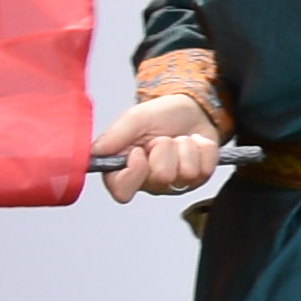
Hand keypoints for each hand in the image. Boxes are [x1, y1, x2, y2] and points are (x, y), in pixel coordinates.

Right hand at [96, 90, 220, 201]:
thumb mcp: (134, 119)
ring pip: (186, 173)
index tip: (139, 151)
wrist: (191, 108)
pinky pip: (206, 168)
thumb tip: (94, 154)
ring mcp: (175, 183)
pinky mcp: (199, 179)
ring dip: (185, 147)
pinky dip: (203, 149)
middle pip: (161, 178)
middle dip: (165, 149)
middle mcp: (148, 182)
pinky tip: (195, 143)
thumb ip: (114, 137)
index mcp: (124, 170)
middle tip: (162, 138)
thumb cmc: (159, 116)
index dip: (134, 172)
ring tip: (178, 139)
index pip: (122, 192)